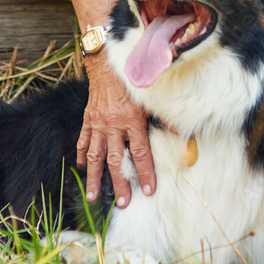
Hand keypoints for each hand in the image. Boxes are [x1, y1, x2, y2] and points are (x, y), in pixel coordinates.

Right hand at [77, 54, 155, 206]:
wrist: (107, 61)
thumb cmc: (131, 79)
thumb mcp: (149, 96)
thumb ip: (163, 116)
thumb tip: (181, 131)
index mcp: (132, 120)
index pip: (140, 152)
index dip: (146, 173)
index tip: (149, 190)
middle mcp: (114, 124)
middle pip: (116, 160)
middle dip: (119, 183)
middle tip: (122, 203)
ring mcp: (98, 123)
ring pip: (96, 155)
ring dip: (94, 177)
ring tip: (92, 195)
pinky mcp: (88, 118)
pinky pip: (84, 139)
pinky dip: (82, 154)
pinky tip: (82, 168)